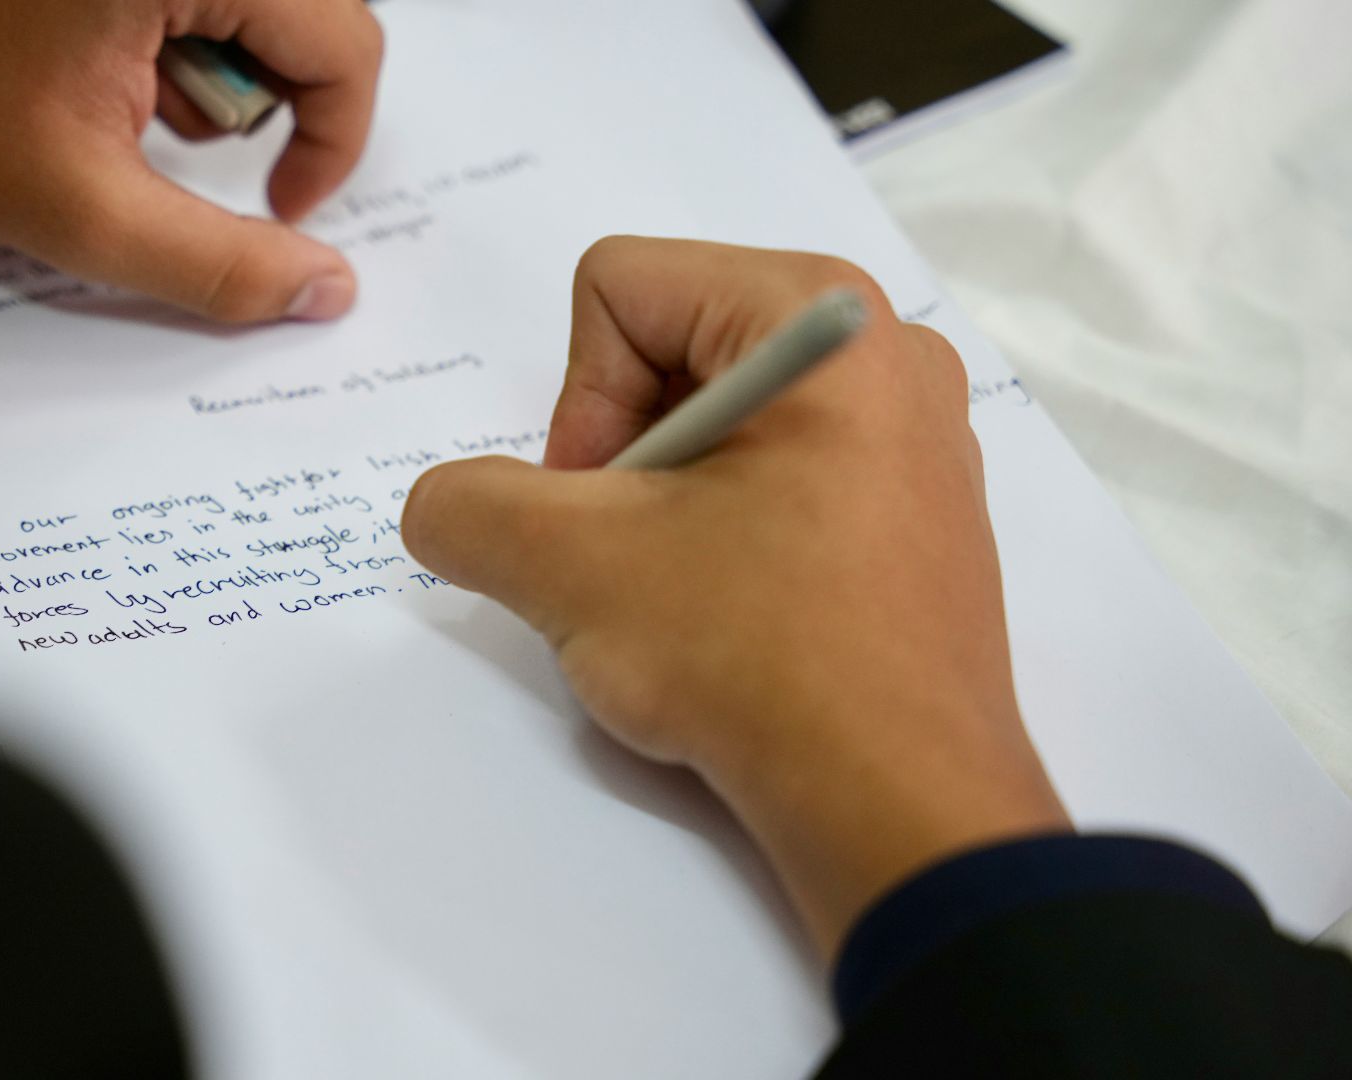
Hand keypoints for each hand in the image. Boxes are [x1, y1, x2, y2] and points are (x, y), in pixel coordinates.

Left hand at [0, 0, 381, 322]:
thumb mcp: (82, 211)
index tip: (277, 203)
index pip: (346, 43)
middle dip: (253, 99)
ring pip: (256, 2)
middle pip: (308, 16)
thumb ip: (220, 263)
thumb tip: (328, 289)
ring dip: (208, 68)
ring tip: (108, 96)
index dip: (331, 141)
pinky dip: (172, 32)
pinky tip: (91, 58)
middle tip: (159, 135)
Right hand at [401, 238, 1069, 958]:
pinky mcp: (916, 515)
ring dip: (665, 511)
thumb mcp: (568, 566)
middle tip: (636, 564)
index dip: (577, 405)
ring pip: (716, 428)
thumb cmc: (758, 656)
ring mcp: (914, 436)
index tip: (607, 517)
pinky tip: (738, 622)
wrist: (901, 805)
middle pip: (669, 351)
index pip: (620, 291)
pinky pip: (775, 481)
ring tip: (687, 603)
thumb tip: (447, 509)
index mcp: (823, 313)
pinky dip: (725, 540)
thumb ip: (465, 508)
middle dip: (621, 462)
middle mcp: (884, 350)